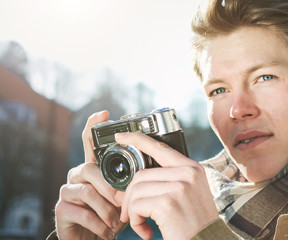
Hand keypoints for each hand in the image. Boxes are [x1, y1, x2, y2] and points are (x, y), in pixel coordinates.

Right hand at [55, 111, 126, 239]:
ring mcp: (68, 191)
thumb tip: (143, 176)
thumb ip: (128, 184)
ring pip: (87, 191)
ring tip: (116, 223)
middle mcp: (78, 175)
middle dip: (110, 188)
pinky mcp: (61, 209)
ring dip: (106, 210)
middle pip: (90, 169)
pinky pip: (82, 213)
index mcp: (94, 168)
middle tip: (124, 203)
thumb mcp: (123, 198)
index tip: (104, 113)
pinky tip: (107, 231)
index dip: (94, 125)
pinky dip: (99, 225)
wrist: (93, 238)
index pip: (89, 141)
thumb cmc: (111, 215)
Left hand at [114, 132, 218, 239]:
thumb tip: (124, 190)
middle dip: (129, 196)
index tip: (121, 136)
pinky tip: (146, 233)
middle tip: (129, 214)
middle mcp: (188, 173)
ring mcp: (179, 186)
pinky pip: (136, 206)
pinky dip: (135, 222)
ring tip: (142, 226)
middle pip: (141, 174)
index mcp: (192, 168)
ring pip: (136, 190)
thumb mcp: (183, 198)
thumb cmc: (195, 225)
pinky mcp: (168, 202)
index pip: (161, 147)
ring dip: (132, 211)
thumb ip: (159, 187)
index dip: (137, 139)